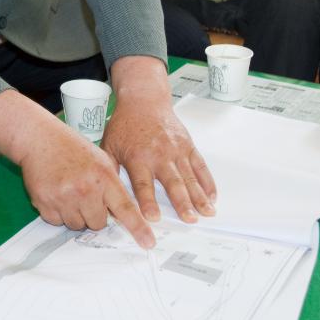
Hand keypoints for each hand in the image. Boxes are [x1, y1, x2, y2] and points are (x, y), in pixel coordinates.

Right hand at [0, 89, 155, 247]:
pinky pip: (56, 222)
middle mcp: (86, 189)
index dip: (137, 227)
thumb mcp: (100, 160)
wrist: (39, 138)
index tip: (148, 243)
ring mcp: (64, 197)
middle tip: (84, 193)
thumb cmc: (71, 148)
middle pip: (98, 223)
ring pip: (77, 225)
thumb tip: (120, 213)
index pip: (125, 208)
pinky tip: (55, 192)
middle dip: (94, 214)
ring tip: (68, 190)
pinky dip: (56, 212)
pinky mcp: (45, 203)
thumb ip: (112, 185)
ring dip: (74, 214)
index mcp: (104, 176)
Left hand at [101, 56, 215, 225]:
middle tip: (189, 220)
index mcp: (138, 157)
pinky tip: (212, 197)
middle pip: (173, 183)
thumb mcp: (109, 145)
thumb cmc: (124, 125)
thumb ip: (111, 171)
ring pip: (190, 177)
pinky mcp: (188, 146)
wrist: (144, 100)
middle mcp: (159, 154)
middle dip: (182, 203)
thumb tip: (107, 196)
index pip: (143, 184)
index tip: (153, 218)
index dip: (148, 201)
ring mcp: (176, 150)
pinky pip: (200, 166)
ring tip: (207, 213)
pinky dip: (208, 182)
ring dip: (199, 196)